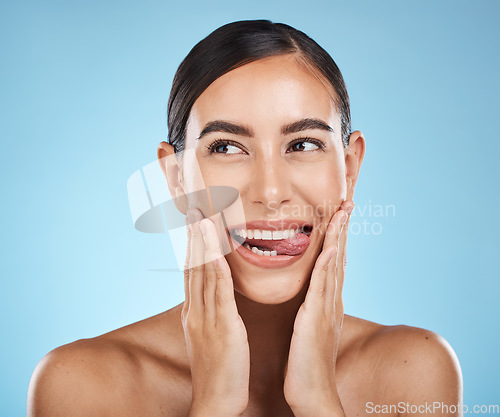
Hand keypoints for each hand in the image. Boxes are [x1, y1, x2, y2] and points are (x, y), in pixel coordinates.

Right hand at [182, 209, 249, 416]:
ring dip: (202, 244)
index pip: (191, 272)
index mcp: (194, 312)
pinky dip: (214, 268)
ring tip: (201, 217)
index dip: (192, 245)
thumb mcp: (210, 335)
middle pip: (193, 266)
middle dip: (192, 236)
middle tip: (192, 208)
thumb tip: (213, 296)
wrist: (215, 401)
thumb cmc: (218, 369)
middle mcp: (195, 310)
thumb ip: (211, 312)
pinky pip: (218, 293)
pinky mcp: (222, 327)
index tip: (193, 222)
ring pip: (202, 274)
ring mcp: (205, 318)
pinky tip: (214, 250)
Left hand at [283, 200, 353, 416]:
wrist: (312, 391)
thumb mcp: (309, 327)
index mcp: (326, 300)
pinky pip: (323, 286)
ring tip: (343, 211)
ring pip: (334, 265)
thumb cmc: (307, 361)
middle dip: (343, 228)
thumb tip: (313, 292)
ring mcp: (327, 308)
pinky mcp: (317, 318)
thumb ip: (313, 307)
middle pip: (339, 257)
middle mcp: (331, 300)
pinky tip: (333, 246)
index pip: (333, 261)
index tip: (338, 213)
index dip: (337, 236)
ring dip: (340, 236)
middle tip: (348, 201)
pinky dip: (329, 265)